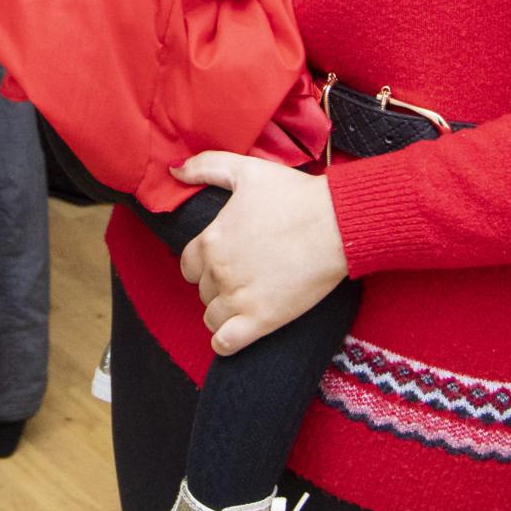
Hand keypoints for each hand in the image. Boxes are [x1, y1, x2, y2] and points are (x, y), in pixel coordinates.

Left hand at [174, 151, 348, 354]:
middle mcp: (219, 271)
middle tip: (244, 278)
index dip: (203, 265)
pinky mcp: (262, 319)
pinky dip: (225, 342)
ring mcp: (239, 297)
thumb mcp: (246, 170)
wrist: (337, 223)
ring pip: (211, 318)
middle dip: (217, 287)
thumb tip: (174, 170)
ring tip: (245, 303)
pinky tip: (236, 333)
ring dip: (223, 313)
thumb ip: (205, 167)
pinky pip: (225, 343)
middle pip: (202, 291)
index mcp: (211, 240)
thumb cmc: (295, 196)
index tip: (224, 261)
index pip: (188, 265)